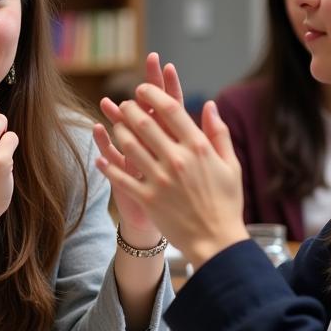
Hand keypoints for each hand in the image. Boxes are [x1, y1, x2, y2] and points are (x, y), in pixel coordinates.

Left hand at [98, 86, 248, 268]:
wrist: (216, 241)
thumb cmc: (226, 201)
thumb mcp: (230, 164)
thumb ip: (218, 133)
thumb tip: (210, 105)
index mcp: (199, 148)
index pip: (171, 110)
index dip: (152, 94)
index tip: (142, 90)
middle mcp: (178, 160)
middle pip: (145, 123)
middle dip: (129, 109)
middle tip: (123, 104)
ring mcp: (160, 179)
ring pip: (129, 146)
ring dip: (118, 131)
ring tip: (115, 125)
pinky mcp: (147, 199)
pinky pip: (121, 177)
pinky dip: (107, 165)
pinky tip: (100, 158)